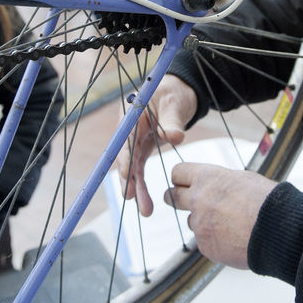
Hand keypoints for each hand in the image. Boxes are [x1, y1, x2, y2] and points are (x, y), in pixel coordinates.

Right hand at [114, 74, 194, 215]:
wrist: (178, 92)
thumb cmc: (175, 93)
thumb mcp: (175, 102)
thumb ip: (173, 120)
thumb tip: (176, 137)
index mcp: (132, 112)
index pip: (125, 136)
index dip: (124, 155)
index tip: (127, 173)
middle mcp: (128, 128)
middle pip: (125, 154)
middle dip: (128, 178)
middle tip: (131, 197)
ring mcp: (133, 139)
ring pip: (132, 166)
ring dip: (136, 187)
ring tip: (145, 210)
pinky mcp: (142, 147)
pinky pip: (139, 168)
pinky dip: (141, 184)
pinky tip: (145, 203)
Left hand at [165, 162, 277, 268]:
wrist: (277, 230)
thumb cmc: (266, 201)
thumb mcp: (242, 179)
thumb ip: (221, 183)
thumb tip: (215, 186)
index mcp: (208, 178)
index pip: (178, 172)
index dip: (181, 178)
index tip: (184, 182)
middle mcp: (197, 200)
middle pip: (171, 197)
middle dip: (174, 198)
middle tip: (182, 201)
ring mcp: (199, 224)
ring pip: (192, 222)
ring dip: (203, 222)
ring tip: (229, 224)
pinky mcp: (205, 246)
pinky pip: (205, 241)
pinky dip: (216, 241)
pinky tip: (235, 239)